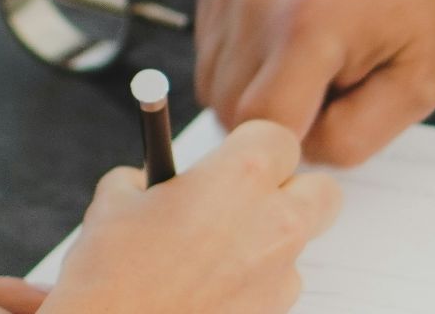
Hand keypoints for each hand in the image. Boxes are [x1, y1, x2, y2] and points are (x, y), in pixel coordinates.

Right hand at [43, 120, 340, 313]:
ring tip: (215, 254)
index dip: (254, 146)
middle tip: (250, 200)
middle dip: (292, 191)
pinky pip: (278, 286)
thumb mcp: (115, 202)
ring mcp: (280, 273)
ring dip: (269, 241)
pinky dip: (254, 283)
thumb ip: (151, 177)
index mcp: (241, 175)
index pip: (279, 137)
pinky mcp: (275, 313)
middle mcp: (275, 220)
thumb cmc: (113, 275)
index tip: (233, 158)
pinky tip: (212, 287)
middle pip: (321, 190)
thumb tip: (158, 180)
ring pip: (298, 243)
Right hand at [196, 0, 434, 165]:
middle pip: (230, 111)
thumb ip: (353, 139)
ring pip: (212, 82)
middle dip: (277, 118)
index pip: (261, 130)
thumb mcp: (417, 85)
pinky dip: (244, 51)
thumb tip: (289, 155)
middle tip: (332, 84)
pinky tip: (291, 24)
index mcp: (309, 25)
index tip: (331, 124)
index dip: (295, 144)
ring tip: (313, 53)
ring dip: (256, 86)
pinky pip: (209, 43)